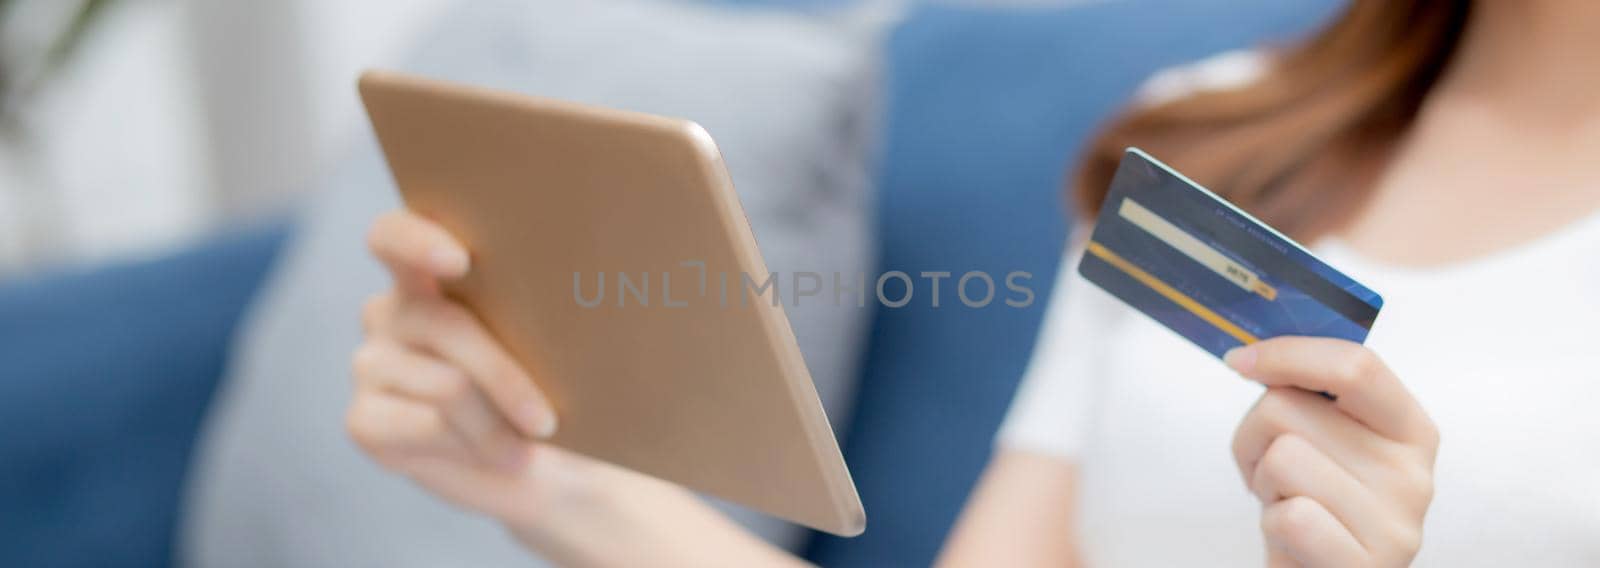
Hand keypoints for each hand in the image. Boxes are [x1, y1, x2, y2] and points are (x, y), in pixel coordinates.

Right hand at [348, 210, 659, 532]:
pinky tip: (505, 457)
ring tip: (539, 440)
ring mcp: (371, 364)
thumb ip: (539, 310)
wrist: (555, 467)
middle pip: (441, 323)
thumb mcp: (557, 344)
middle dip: (503, 374)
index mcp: (429, 274)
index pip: (394, 236)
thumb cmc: (562, 389)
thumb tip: (581, 292)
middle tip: (548, 419)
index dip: (416, 240)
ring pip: (445, 383)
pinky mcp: (364, 420)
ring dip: (500, 422)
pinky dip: (478, 447)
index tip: (460, 260)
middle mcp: (391, 312)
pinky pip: (426, 426)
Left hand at [1225, 337, 1438, 567]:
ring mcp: (1395, 525)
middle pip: (1290, 408)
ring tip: (1286, 503)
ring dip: (1262, 481)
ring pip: (1282, 457)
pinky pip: (1290, 517)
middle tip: (1272, 471)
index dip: (1288, 354)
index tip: (1241, 361)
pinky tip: (1293, 537)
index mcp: (1410, 430)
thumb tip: (1253, 357)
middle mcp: (1414, 475)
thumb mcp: (1327, 444)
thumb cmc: (1317, 508)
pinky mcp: (1366, 566)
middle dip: (1255, 435)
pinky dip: (1273, 523)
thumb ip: (1311, 398)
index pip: (1356, 367)